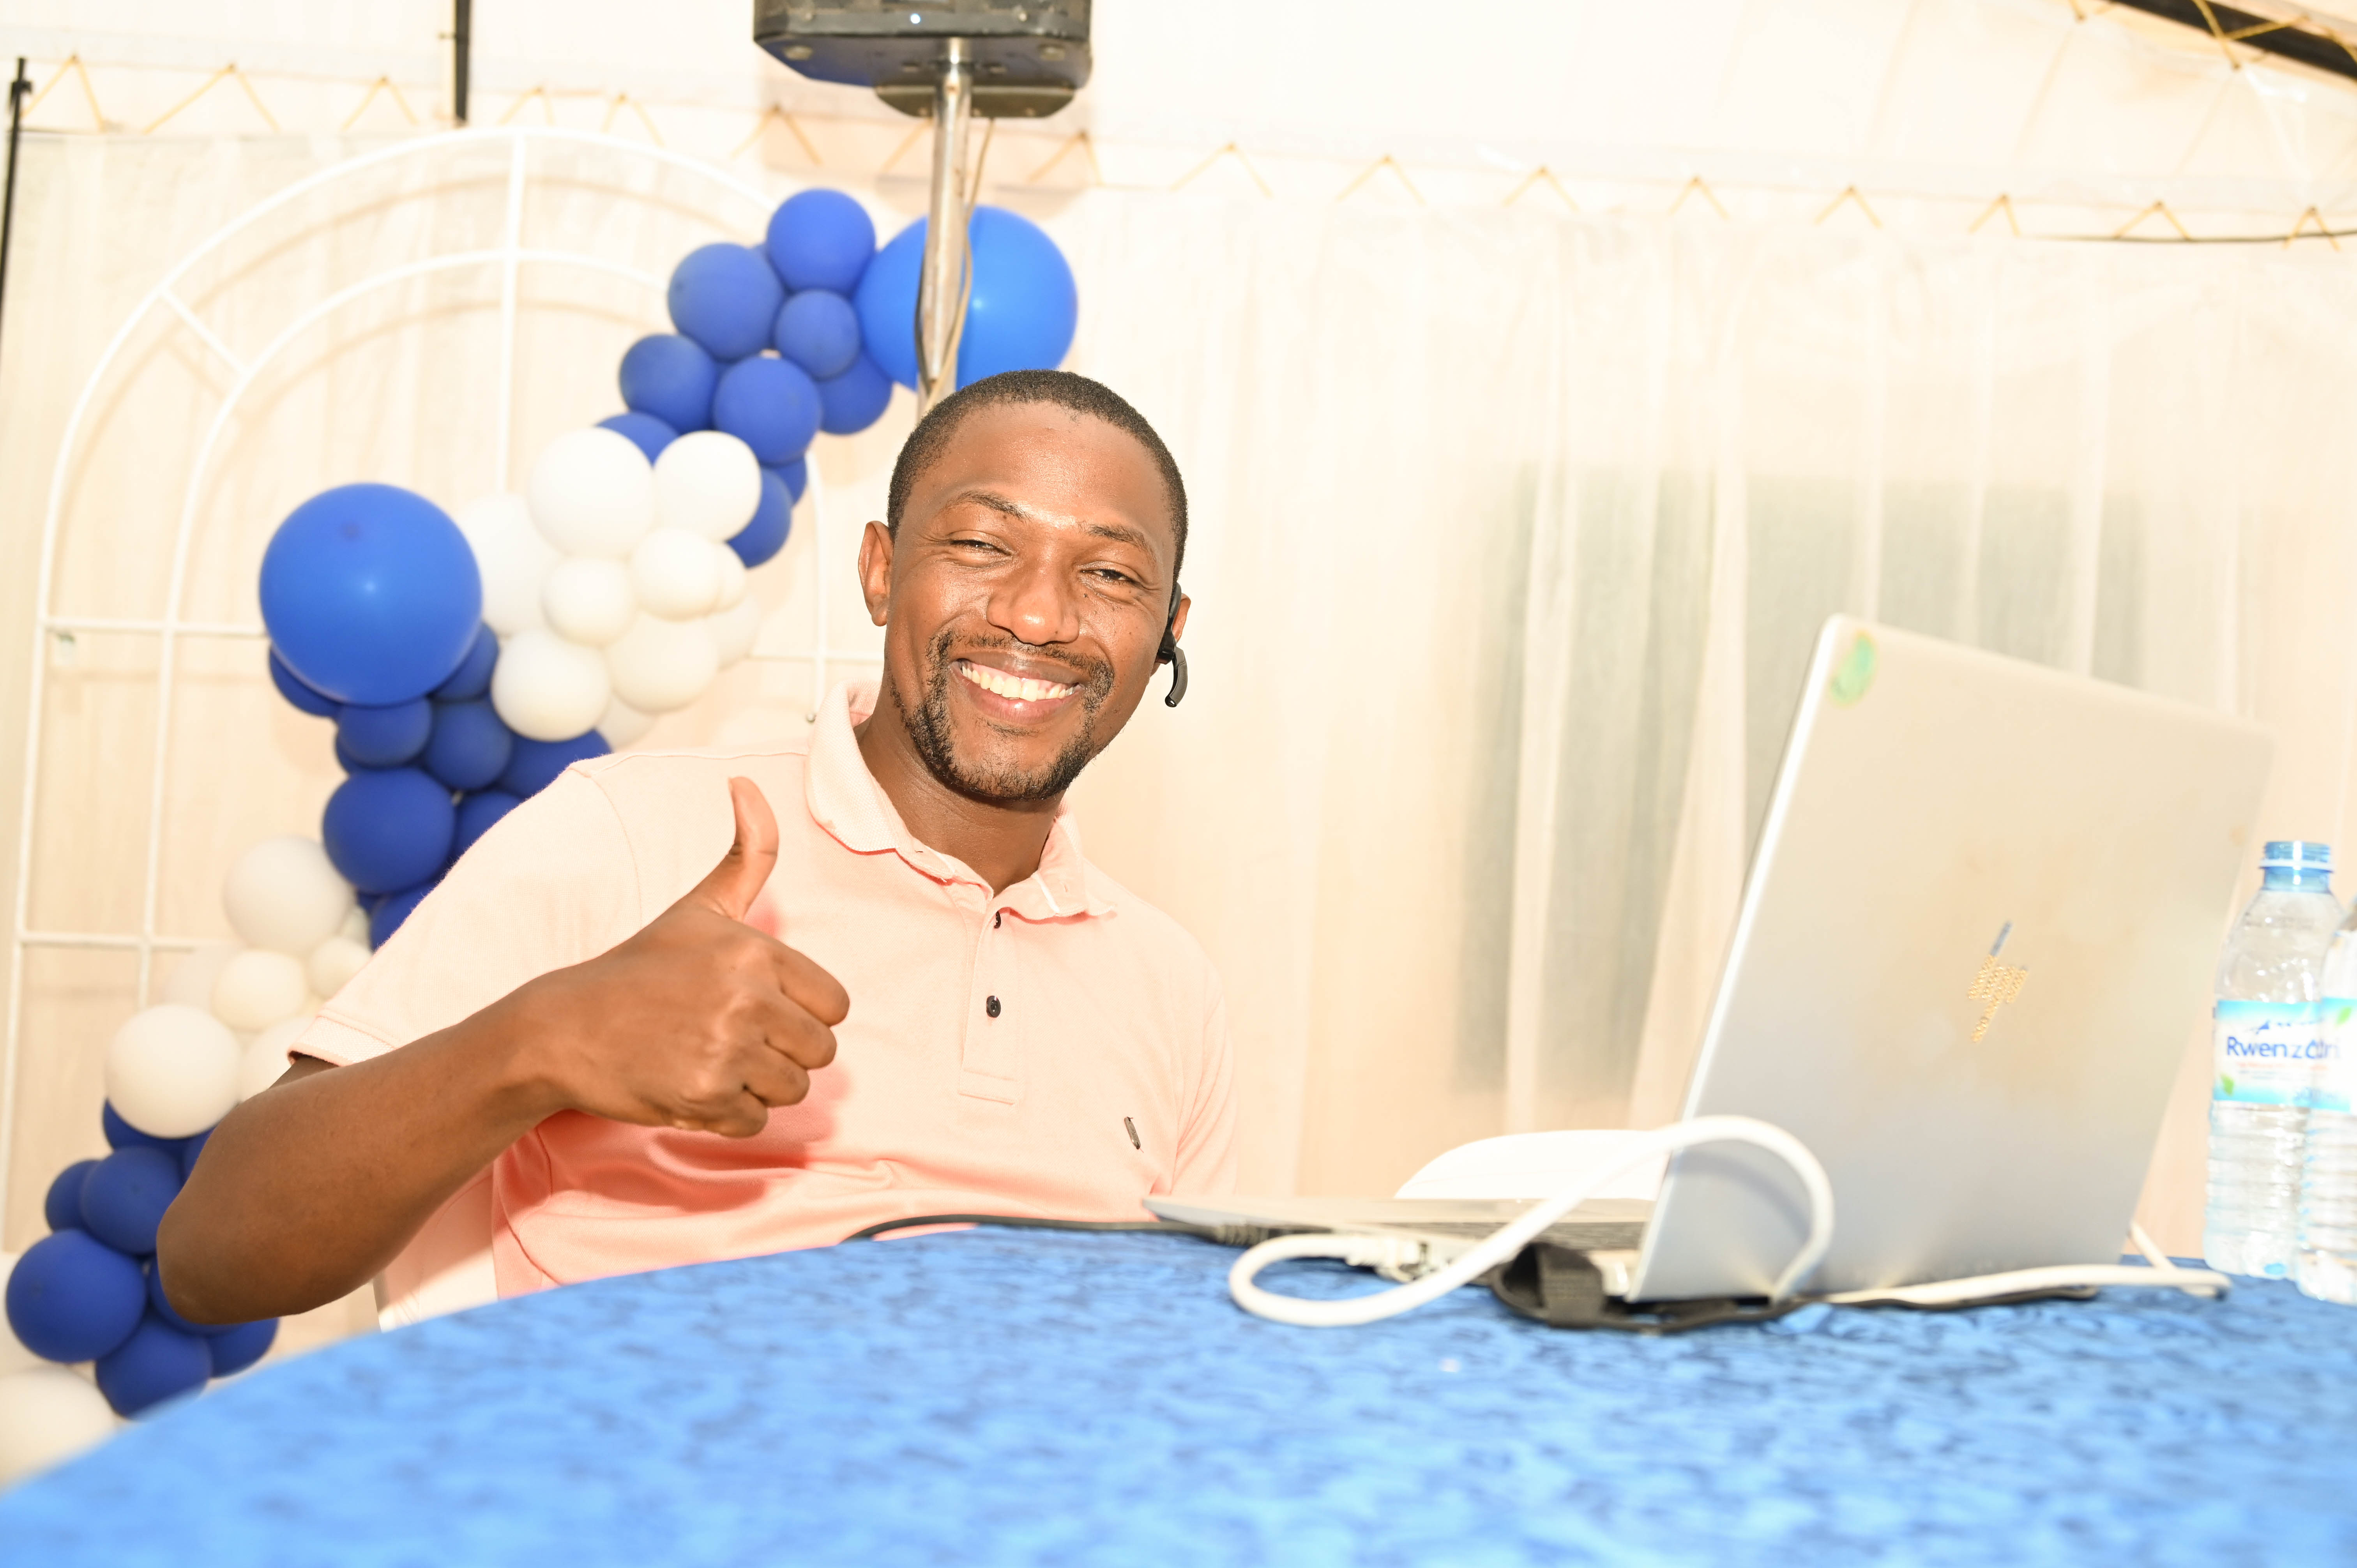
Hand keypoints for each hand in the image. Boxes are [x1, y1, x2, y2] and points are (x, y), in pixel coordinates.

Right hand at [507, 776, 849, 1136]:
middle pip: (819, 1051)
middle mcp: (748, 999)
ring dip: (756, 1085)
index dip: (802, 1012)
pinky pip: (755, 1122)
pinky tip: (691, 1084)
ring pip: (792, 1089)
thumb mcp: (699, 907)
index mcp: (756, 953)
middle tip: (730, 1038)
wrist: (564, 1028)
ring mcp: (727, 1051)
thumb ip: (745, 854)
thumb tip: (746, 784)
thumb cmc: (639, 969)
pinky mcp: (705, 1097)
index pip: (834, 1004)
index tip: (760, 1008)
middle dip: (782, 1052)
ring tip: (709, 1058)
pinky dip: (727, 1115)